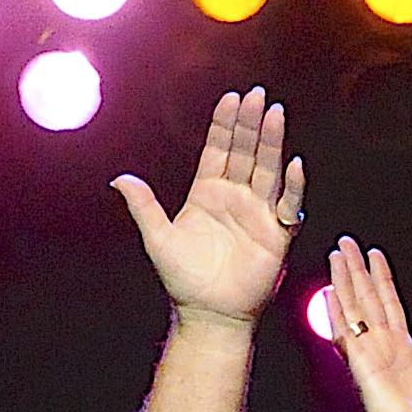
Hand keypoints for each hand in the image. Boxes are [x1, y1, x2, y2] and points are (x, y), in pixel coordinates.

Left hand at [111, 87, 304, 331]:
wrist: (208, 315)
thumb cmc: (183, 280)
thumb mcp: (157, 239)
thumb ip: (143, 206)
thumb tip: (118, 179)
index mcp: (207, 193)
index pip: (218, 150)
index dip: (225, 125)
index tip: (231, 99)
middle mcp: (235, 197)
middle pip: (245, 152)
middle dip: (251, 123)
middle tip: (257, 95)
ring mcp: (257, 213)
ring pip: (267, 169)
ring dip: (272, 142)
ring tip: (275, 114)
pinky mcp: (276, 234)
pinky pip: (287, 205)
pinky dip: (291, 186)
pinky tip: (292, 164)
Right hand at [324, 238, 411, 411]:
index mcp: (402, 348)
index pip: (388, 304)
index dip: (381, 279)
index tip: (373, 256)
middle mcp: (382, 348)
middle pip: (366, 300)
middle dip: (356, 271)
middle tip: (346, 245)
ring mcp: (370, 355)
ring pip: (355, 310)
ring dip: (345, 282)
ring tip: (337, 257)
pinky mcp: (362, 367)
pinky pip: (348, 334)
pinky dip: (339, 313)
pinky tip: (332, 293)